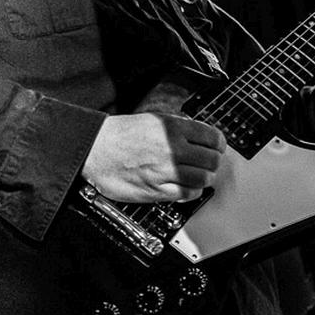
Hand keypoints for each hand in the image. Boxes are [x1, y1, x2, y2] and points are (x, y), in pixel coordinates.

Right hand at [81, 112, 226, 203]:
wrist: (95, 149)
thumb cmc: (120, 134)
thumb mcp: (153, 120)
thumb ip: (178, 127)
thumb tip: (200, 136)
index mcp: (171, 128)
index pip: (212, 137)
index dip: (219, 143)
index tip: (217, 147)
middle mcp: (171, 149)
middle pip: (211, 159)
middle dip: (214, 162)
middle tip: (209, 162)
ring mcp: (164, 171)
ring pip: (203, 178)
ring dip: (205, 178)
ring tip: (201, 176)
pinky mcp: (155, 190)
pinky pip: (186, 194)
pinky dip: (192, 192)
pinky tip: (189, 187)